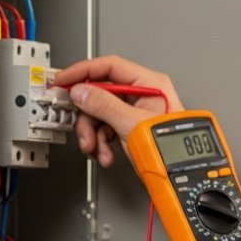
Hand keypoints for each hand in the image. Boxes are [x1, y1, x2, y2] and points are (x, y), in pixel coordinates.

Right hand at [52, 55, 184, 167]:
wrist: (178, 174)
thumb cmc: (170, 147)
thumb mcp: (131, 123)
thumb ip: (103, 105)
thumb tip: (81, 92)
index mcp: (149, 83)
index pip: (110, 67)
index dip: (83, 72)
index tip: (62, 81)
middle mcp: (143, 94)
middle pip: (101, 94)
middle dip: (88, 116)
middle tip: (82, 129)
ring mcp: (136, 111)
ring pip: (101, 114)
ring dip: (93, 135)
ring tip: (96, 149)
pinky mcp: (131, 127)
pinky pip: (106, 128)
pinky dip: (101, 143)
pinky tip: (106, 154)